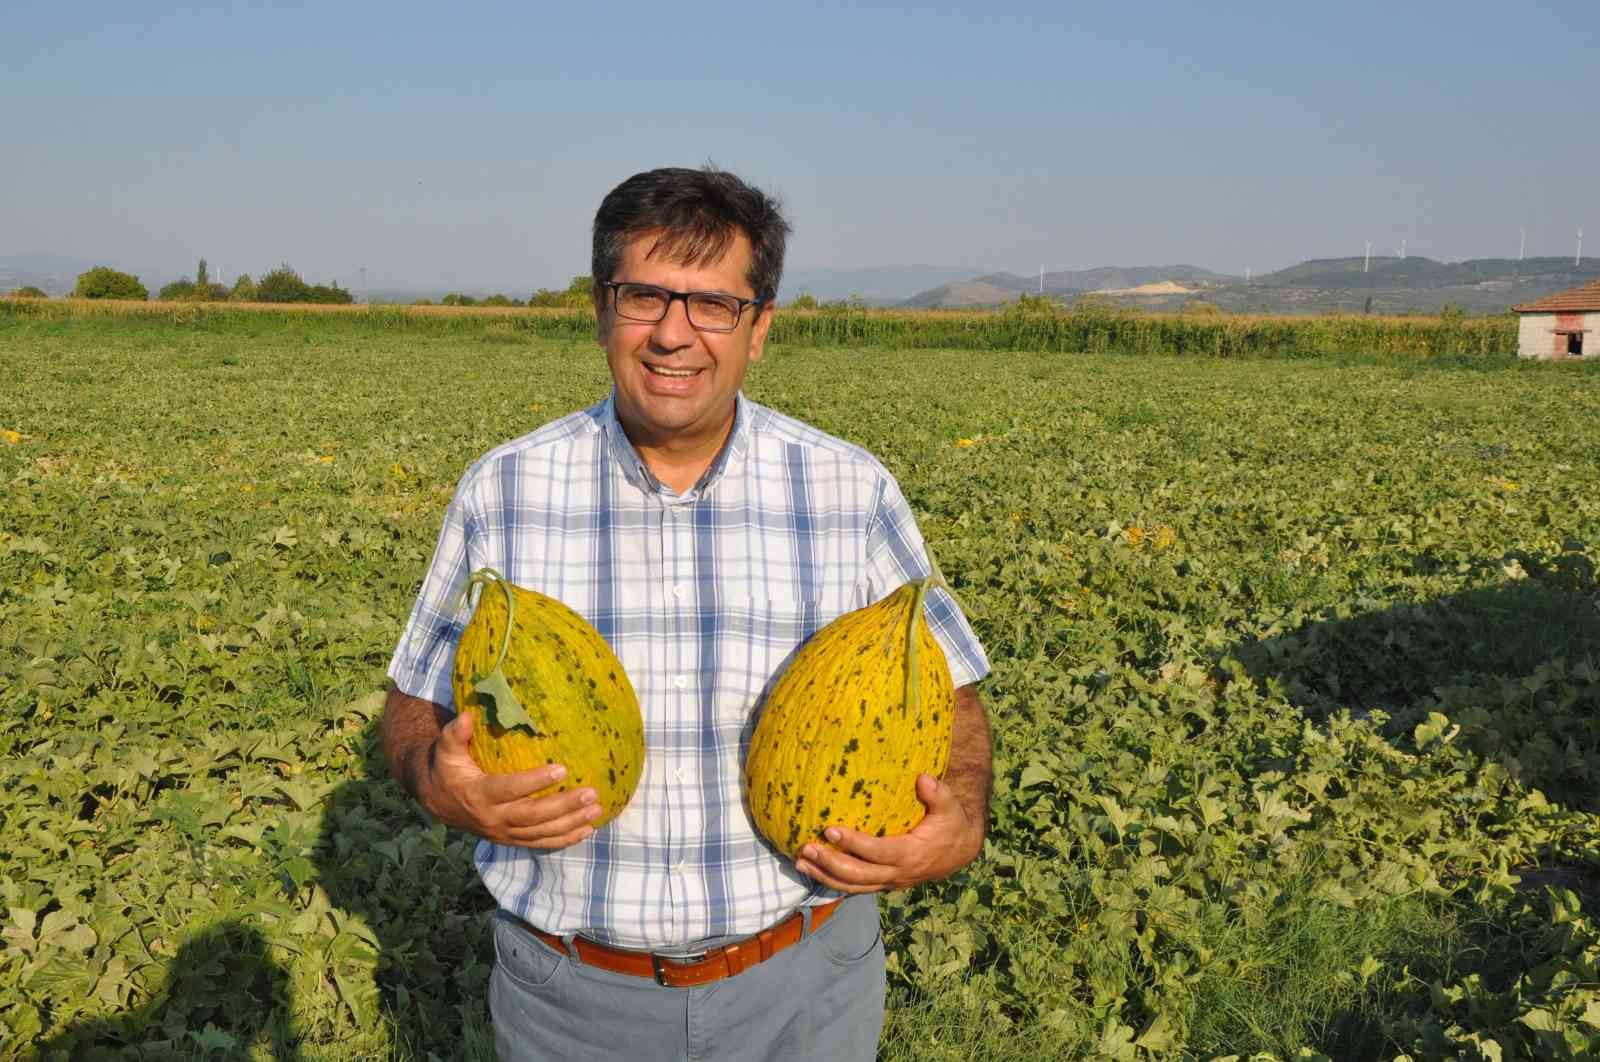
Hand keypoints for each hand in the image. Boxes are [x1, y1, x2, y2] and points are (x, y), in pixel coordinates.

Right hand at [417, 712, 601, 848]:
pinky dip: (564, 839)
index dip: (535, 782)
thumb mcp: (446, 750)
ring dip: (570, 823)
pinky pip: (540, 843)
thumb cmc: (447, 768)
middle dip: (564, 806)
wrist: (437, 801)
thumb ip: (455, 733)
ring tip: (596, 809)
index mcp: (479, 794)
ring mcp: (504, 832)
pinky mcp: (511, 839)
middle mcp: (493, 818)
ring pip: (541, 832)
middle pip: (533, 816)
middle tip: (591, 793)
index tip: (562, 768)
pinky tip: (587, 830)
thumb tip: (468, 715)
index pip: (510, 790)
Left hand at [793, 774, 982, 892]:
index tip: (830, 830)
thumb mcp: (950, 807)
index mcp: (910, 855)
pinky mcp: (883, 882)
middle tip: (806, 848)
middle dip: (829, 863)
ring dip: (825, 875)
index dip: (853, 844)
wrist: (959, 850)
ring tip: (800, 862)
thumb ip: (938, 793)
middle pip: (857, 875)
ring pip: (852, 886)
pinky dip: (833, 881)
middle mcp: (897, 874)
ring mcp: (889, 881)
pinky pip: (855, 886)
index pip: (877, 852)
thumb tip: (922, 779)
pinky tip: (813, 871)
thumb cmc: (951, 823)